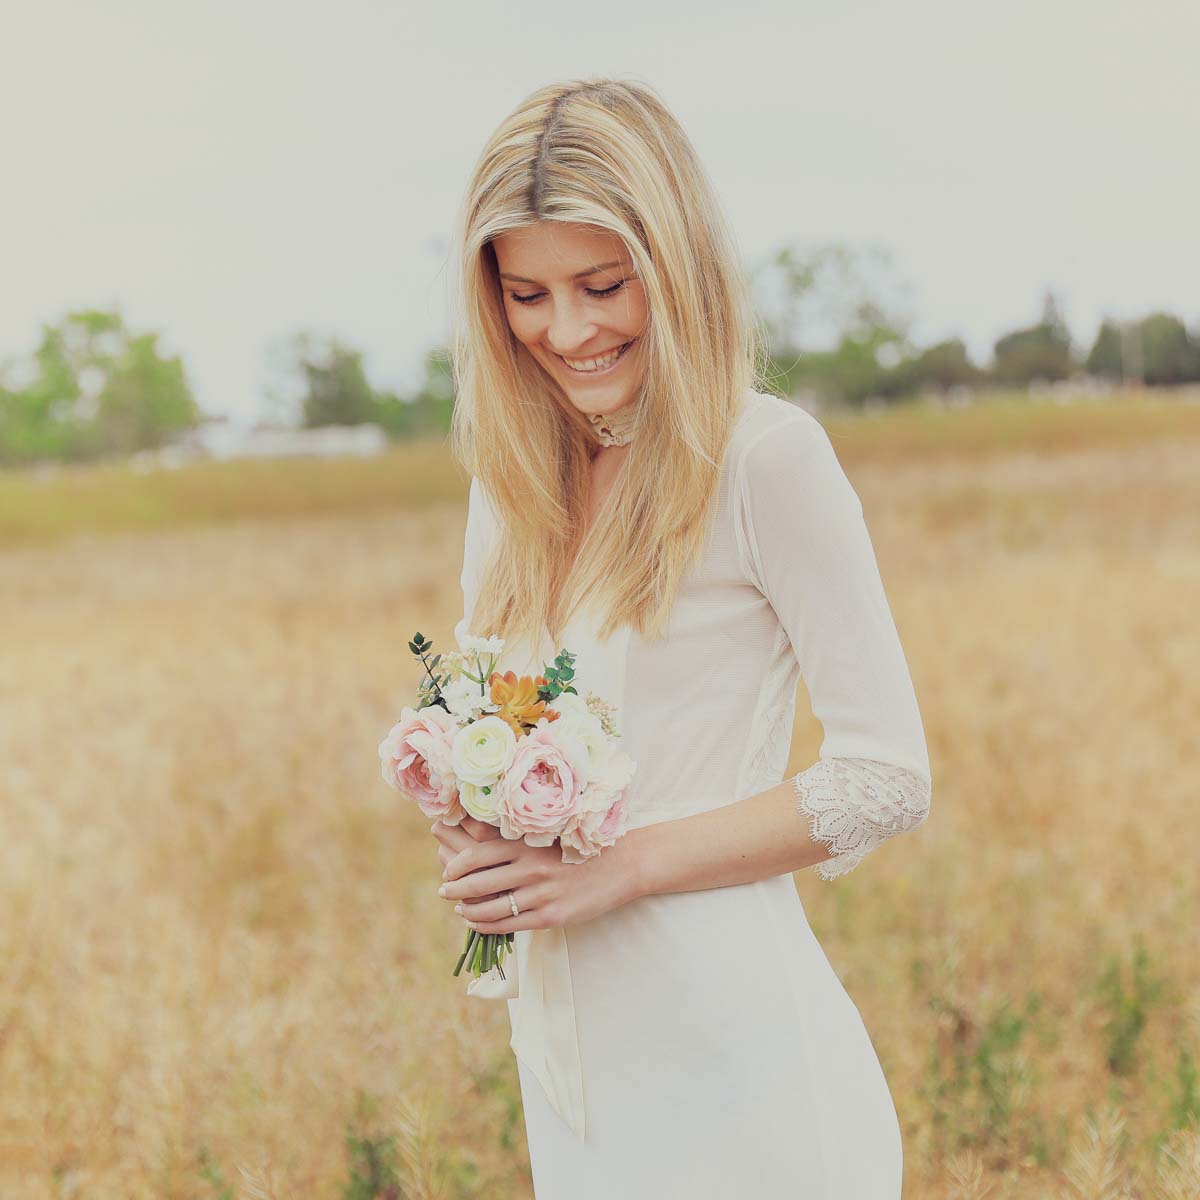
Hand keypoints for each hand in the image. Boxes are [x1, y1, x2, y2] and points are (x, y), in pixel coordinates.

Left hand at [431, 813, 639, 933]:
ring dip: (468, 911)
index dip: (456, 866)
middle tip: (443, 892)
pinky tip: (479, 923)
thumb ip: (516, 843)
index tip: (447, 871)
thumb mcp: (546, 838)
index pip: (477, 855)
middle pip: (478, 883)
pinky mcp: (550, 915)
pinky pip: (508, 925)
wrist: (618, 866)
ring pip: (490, 908)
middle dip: (454, 890)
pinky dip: (487, 926)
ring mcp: (540, 894)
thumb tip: (478, 845)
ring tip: (460, 910)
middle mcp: (530, 867)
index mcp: (527, 844)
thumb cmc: (578, 850)